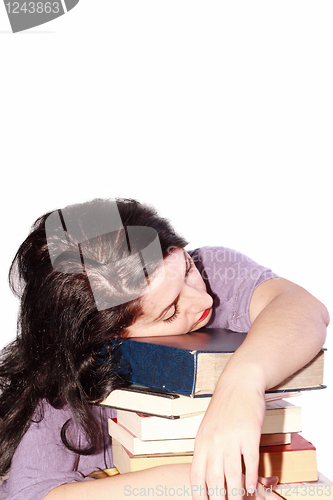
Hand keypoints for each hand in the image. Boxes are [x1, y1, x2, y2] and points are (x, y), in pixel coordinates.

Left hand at [190, 371, 266, 499]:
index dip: (199, 495)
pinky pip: (250, 463)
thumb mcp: (208, 427)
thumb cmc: (224, 406)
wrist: (239, 383)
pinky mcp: (249, 435)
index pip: (196, 475)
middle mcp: (214, 441)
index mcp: (201, 441)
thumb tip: (206, 475)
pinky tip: (253, 488)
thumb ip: (207, 449)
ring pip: (233, 476)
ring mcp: (232, 438)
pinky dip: (252, 479)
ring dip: (237, 494)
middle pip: (214, 480)